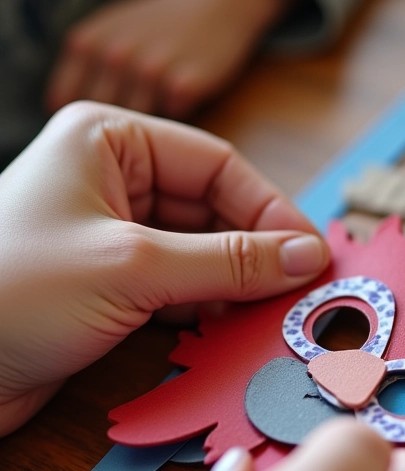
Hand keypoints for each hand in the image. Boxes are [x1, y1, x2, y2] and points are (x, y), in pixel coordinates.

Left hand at [0, 101, 327, 434]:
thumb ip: (229, 261)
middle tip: (300, 290)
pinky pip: (182, 287)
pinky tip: (231, 328)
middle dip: (257, 252)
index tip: (310, 254)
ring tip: (272, 313)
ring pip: (204, 252)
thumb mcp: (134, 266)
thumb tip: (305, 256)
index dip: (271, 210)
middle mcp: (116, 182)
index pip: (218, 166)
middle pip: (215, 210)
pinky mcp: (114, 285)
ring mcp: (116, 236)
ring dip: (238, 284)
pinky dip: (210, 308)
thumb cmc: (11, 292)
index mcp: (111, 142)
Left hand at [46, 0, 300, 117]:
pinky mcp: (184, 86)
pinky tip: (185, 101)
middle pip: (102, 119)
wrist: (215, 3)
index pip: (64, 102)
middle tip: (139, 132)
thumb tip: (71, 118)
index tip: (101, 129)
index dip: (82, 121)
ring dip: (150, 128)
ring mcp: (149, 72)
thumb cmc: (160, 25)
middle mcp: (113, 57)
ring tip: (164, 114)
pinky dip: (177, 120)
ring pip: (138, 124)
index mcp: (85, 44)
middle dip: (118, 132)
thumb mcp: (110, 33)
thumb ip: (87, 68)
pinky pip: (171, 121)